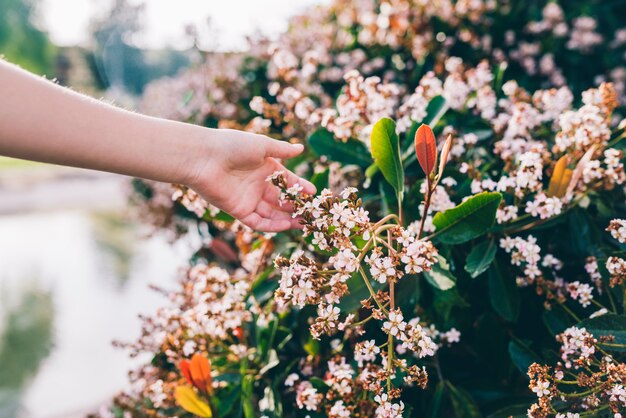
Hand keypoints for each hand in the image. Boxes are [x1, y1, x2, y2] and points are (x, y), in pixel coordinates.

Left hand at [187, 129, 315, 231]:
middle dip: (296, 206)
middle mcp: (257, 184)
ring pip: (271, 213)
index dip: (300, 187)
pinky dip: (271, 225)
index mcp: (264, 167)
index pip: (287, 180)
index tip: (313, 193)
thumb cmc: (232, 145)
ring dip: (287, 218)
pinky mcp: (238, 210)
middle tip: (311, 213)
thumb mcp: (262, 145)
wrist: (204, 157)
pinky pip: (257, 222)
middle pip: (280, 199)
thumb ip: (282, 150)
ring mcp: (248, 198)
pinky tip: (286, 225)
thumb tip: (301, 148)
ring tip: (303, 222)